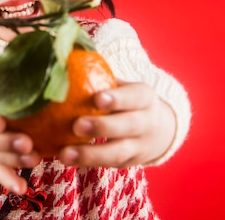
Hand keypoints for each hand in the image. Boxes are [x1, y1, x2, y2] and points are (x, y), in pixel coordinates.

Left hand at [57, 81, 175, 167]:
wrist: (160, 131)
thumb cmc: (128, 101)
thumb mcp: (124, 87)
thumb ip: (101, 76)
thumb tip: (64, 59)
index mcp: (144, 97)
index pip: (134, 96)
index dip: (117, 98)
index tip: (98, 98)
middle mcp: (146, 122)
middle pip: (128, 126)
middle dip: (102, 127)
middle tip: (77, 125)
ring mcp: (139, 146)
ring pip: (118, 152)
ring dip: (90, 154)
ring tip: (65, 154)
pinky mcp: (127, 163)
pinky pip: (107, 165)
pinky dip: (86, 163)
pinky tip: (65, 158)